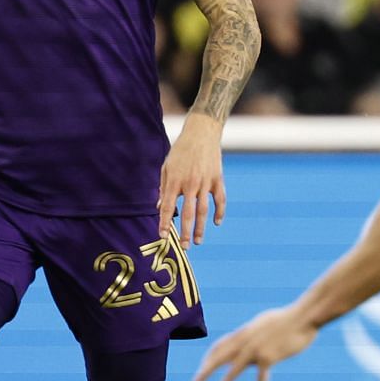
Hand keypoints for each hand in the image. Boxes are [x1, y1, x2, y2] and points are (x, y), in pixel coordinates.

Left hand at [158, 113, 224, 244]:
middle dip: (184, 232)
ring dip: (200, 227)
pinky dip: (219, 212)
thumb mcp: (166, 167)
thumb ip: (163, 187)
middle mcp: (190, 184)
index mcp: (174, 180)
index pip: (167, 207)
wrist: (202, 133)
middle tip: (183, 247)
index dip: (164, 223)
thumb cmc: (180, 151)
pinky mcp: (218, 179)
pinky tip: (216, 223)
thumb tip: (159, 206)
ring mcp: (206, 182)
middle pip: (187, 213)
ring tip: (197, 241)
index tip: (162, 236)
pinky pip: (220, 200)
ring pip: (203, 210)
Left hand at [193, 304, 317, 380]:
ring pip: (233, 370)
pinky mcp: (268, 357)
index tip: (203, 368)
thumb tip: (247, 342)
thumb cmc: (288, 319)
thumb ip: (253, 334)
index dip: (209, 358)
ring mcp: (255, 349)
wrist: (303, 316)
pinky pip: (261, 379)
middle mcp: (245, 340)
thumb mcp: (264, 323)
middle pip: (218, 357)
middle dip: (205, 371)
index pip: (219, 346)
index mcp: (243, 332)